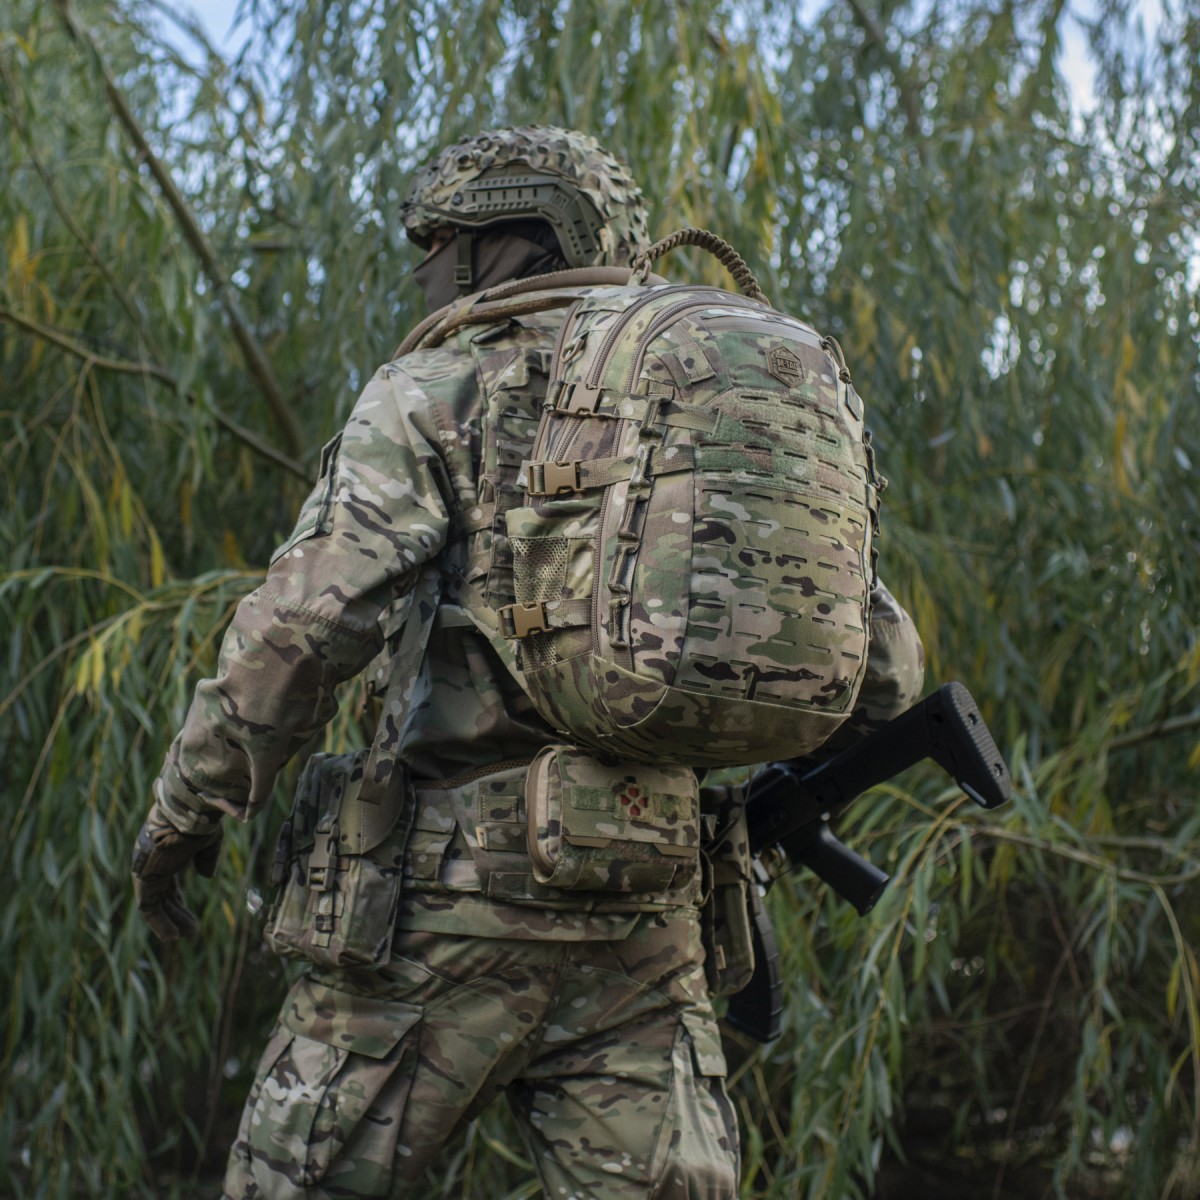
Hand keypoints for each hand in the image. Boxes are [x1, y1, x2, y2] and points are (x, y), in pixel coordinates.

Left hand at [131, 803, 222, 940]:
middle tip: (191, 930)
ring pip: (155, 903)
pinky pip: (148, 907)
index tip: (190, 916)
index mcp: (164, 852)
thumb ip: (206, 857)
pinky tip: (173, 936)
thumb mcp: (208, 841)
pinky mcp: (145, 878)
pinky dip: (159, 923)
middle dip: (176, 913)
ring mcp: (147, 871)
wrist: (190, 814)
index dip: (178, 900)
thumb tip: (206, 875)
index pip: (167, 882)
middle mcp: (151, 862)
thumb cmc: (200, 823)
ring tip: (184, 936)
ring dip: (169, 921)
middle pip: (162, 894)